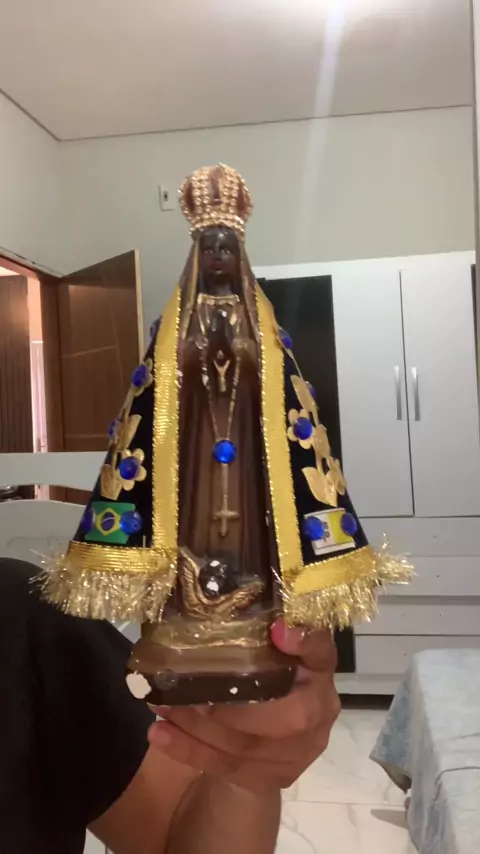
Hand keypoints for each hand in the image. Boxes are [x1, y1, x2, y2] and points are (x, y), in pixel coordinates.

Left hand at [148, 620, 339, 791]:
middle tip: (182, 690)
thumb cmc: (265, 677)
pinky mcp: (274, 777)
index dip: (305, 642)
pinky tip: (159, 734)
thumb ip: (254, 627)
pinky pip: (228, 766)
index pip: (322, 651)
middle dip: (229, 707)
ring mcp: (300, 750)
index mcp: (317, 668)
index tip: (278, 629)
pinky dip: (189, 750)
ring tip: (160, 705)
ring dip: (196, 726)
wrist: (274, 739)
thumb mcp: (263, 646)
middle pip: (286, 716)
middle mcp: (319, 709)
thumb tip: (217, 591)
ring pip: (247, 743)